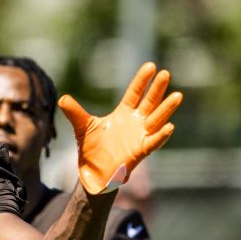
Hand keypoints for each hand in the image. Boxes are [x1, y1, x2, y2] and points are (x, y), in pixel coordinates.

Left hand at [59, 63, 182, 194]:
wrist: (93, 173)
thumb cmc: (91, 149)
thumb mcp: (83, 127)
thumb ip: (75, 113)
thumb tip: (62, 99)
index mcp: (123, 114)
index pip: (135, 93)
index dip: (142, 80)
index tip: (151, 66)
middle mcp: (135, 123)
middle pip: (149, 102)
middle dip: (157, 89)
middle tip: (166, 73)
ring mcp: (139, 136)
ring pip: (156, 120)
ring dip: (166, 109)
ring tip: (178, 95)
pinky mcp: (140, 152)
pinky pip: (153, 142)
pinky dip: (161, 136)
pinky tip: (170, 126)